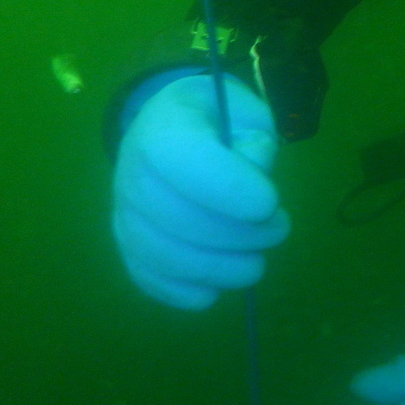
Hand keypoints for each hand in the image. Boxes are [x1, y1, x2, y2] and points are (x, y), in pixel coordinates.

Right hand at [112, 74, 289, 308]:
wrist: (171, 130)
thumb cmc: (218, 121)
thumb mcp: (246, 113)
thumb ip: (255, 143)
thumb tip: (254, 181)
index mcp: (162, 129)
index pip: (187, 163)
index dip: (232, 190)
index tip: (270, 202)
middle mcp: (132, 174)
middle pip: (182, 219)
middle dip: (242, 234)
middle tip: (279, 227)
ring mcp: (125, 215)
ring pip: (167, 257)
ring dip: (223, 268)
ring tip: (256, 259)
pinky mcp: (129, 249)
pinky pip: (153, 280)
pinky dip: (190, 291)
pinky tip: (219, 283)